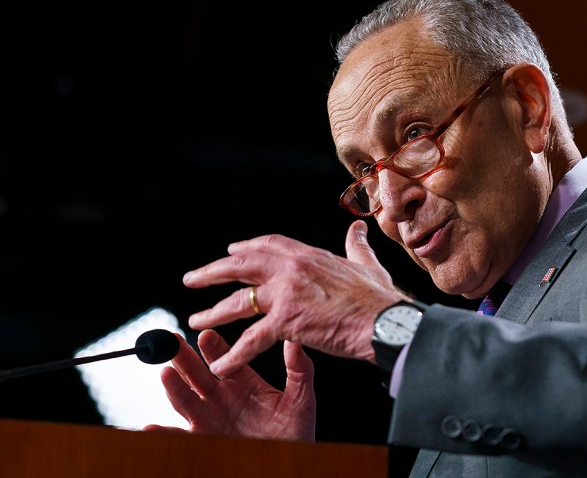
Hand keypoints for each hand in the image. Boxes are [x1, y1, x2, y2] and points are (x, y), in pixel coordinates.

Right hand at [143, 330, 315, 440]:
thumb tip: (296, 338)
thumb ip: (299, 370)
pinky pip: (179, 438)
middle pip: (197, 373)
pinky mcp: (202, 441)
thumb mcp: (300, 399)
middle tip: (172, 340)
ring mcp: (209, 419)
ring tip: (166, 372)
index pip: (225, 359)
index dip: (214, 347)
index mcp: (243, 383)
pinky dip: (163, 434)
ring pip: (185, 400)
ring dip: (174, 387)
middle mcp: (221, 398)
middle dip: (184, 357)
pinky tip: (150, 426)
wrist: (287, 463)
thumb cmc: (296, 433)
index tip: (207, 334)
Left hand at [183, 220, 406, 376]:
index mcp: (308, 254)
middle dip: (213, 272)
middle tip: (192, 279)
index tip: (230, 252)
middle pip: (241, 265)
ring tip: (195, 322)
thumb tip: (357, 228)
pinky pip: (252, 339)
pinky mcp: (286, 321)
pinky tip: (221, 366)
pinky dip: (234, 356)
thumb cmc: (379, 298)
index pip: (268, 244)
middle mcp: (291, 268)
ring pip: (239, 301)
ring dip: (213, 312)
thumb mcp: (366, 263)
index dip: (246, 249)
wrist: (386, 321)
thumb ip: (356, 244)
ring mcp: (286, 292)